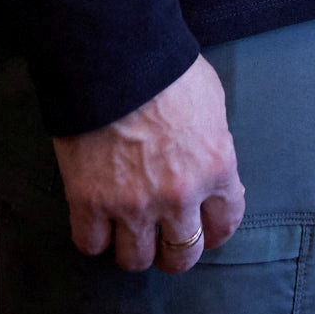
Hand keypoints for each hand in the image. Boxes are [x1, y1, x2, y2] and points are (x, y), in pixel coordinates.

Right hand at [49, 55, 244, 272]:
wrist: (115, 54)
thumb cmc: (166, 67)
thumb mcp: (211, 102)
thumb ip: (212, 142)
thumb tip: (207, 164)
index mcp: (216, 168)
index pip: (225, 225)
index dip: (213, 232)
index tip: (203, 230)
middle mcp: (179, 196)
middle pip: (181, 254)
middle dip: (174, 252)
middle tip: (164, 242)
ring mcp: (132, 203)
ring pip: (136, 259)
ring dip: (134, 249)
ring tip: (128, 234)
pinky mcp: (89, 201)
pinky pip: (90, 244)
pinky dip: (94, 237)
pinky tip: (96, 222)